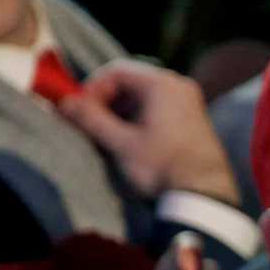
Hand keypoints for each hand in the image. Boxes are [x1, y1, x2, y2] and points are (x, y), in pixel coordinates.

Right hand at [61, 59, 239, 205]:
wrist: (205, 198)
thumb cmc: (163, 168)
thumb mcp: (121, 144)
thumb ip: (90, 120)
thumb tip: (64, 104)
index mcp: (163, 84)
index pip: (116, 72)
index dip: (92, 89)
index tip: (79, 111)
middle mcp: (180, 87)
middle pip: (132, 84)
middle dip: (107, 103)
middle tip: (90, 125)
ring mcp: (191, 105)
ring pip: (146, 99)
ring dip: (123, 114)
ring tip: (109, 138)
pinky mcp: (195, 123)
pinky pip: (161, 112)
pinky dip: (141, 122)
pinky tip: (132, 144)